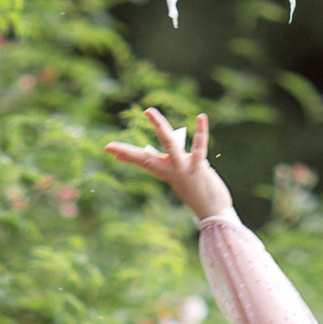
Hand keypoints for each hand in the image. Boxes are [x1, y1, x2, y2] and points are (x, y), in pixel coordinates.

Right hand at [104, 107, 234, 222]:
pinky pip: (199, 147)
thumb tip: (166, 157)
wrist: (213, 212)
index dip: (127, 155)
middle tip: (108, 146)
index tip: (111, 150)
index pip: (143, 162)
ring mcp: (183, 169)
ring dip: (160, 127)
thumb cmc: (199, 192)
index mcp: (166, 171)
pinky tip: (200, 117)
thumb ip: (175, 164)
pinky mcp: (198, 168)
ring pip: (169, 145)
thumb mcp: (182, 177)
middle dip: (127, 152)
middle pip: (146, 158)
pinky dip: (201, 132)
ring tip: (149, 111)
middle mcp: (171, 170)